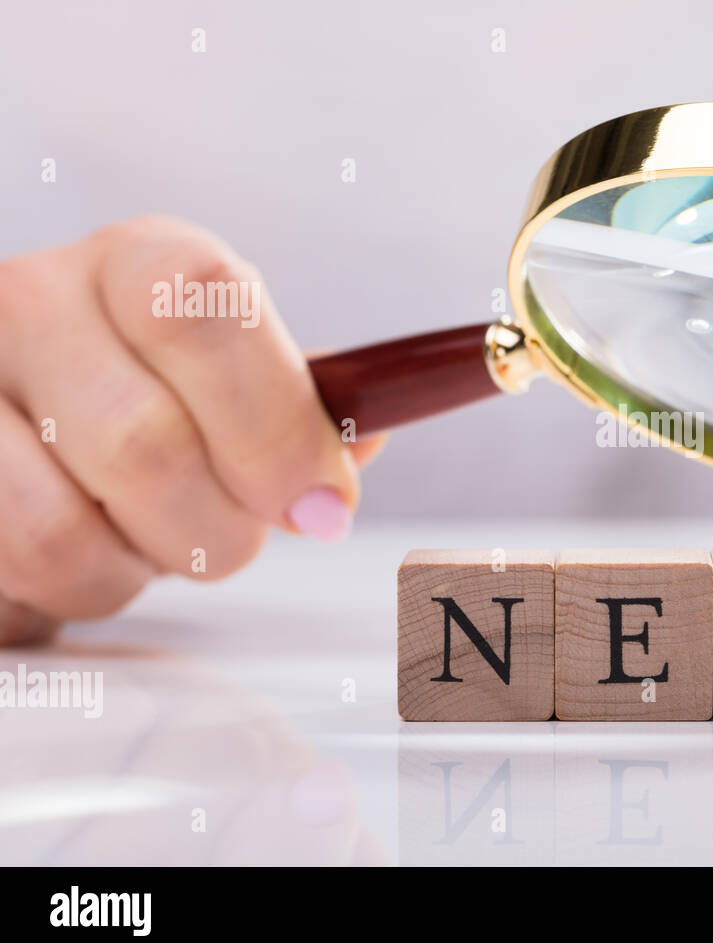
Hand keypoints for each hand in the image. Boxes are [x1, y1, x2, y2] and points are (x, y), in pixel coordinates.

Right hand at [0, 215, 382, 642]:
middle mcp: (33, 298)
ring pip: (65, 527)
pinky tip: (92, 549)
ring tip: (153, 540)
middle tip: (232, 534)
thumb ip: (307, 415)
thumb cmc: (163, 406)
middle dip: (219, 527)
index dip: (275, 425)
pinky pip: (21, 564)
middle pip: (145, 442)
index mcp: (143, 263)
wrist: (36, 433)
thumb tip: (355, 444)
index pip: (204, 308)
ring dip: (139, 565)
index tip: (322, 502)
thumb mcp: (243, 386)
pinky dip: (81, 585)